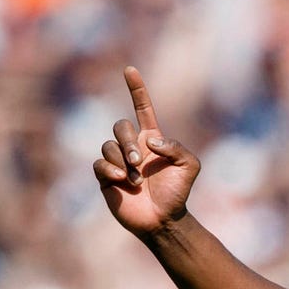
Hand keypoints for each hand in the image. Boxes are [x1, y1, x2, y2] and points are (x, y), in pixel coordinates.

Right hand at [93, 66, 199, 237]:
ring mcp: (118, 161)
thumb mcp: (189, 167)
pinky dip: (110, 170)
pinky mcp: (105, 177)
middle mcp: (132, 146)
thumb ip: (177, 147)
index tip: (129, 69)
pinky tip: (121, 181)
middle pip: (120, 127)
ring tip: (135, 181)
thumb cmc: (177, 193)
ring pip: (108, 146)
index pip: (142, 108)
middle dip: (128, 142)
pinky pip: (99, 164)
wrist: (163, 219)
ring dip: (123, 162)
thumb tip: (150, 141)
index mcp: (152, 139)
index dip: (136, 89)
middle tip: (138, 162)